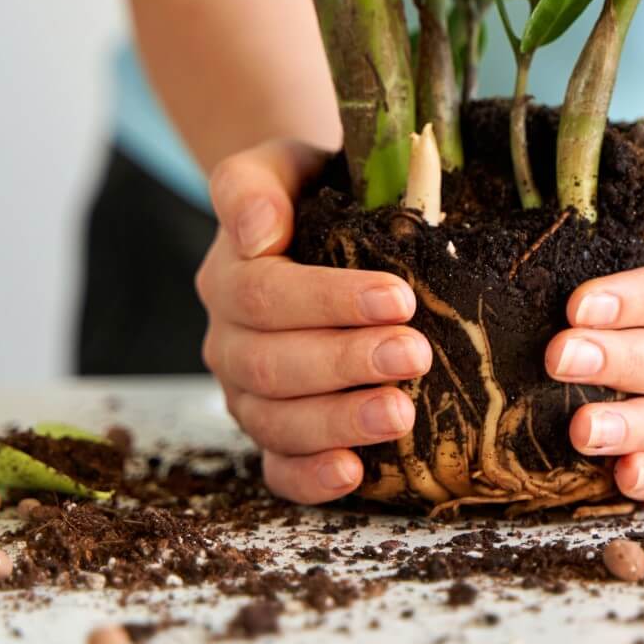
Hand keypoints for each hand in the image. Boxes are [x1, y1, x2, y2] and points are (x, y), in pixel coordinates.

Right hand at [196, 141, 430, 503]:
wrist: (313, 222)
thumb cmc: (311, 193)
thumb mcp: (282, 165)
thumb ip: (253, 186)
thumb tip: (255, 232)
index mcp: (229, 276)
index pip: (266, 295)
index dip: (329, 301)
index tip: (398, 297)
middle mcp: (229, 341)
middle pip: (272, 364)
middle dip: (346, 363)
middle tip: (414, 354)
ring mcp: (247, 393)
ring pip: (276, 422)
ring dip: (339, 423)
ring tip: (400, 414)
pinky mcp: (274, 434)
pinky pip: (278, 469)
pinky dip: (310, 478)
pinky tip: (353, 474)